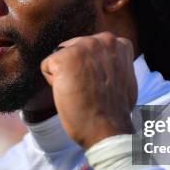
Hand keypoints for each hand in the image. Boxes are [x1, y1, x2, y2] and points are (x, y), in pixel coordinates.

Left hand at [40, 32, 136, 148]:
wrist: (107, 129)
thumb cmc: (114, 111)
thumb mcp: (123, 77)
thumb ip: (112, 62)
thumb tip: (102, 62)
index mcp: (117, 43)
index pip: (89, 49)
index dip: (91, 70)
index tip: (100, 86)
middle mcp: (102, 39)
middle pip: (73, 50)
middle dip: (77, 70)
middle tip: (89, 91)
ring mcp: (83, 47)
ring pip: (60, 58)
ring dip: (65, 76)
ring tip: (81, 92)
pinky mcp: (64, 58)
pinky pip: (46, 67)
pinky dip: (53, 84)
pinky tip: (70, 94)